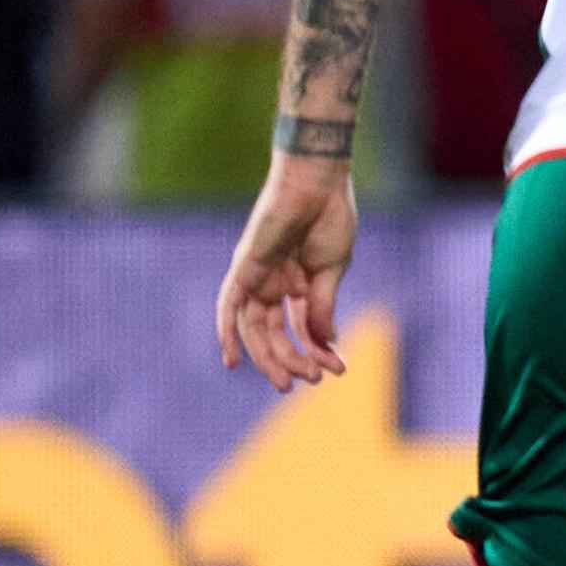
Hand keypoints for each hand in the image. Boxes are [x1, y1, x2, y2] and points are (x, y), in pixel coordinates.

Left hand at [215, 156, 357, 390]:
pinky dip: (226, 333)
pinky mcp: (244, 268)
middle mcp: (273, 284)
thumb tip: (324, 342)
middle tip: (309, 382)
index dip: (318, 350)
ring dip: (270, 356)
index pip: (302, 327)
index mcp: (298, 284)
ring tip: (288, 380)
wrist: (318, 184)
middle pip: (275, 333)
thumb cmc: (330, 218)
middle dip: (292, 359)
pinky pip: (228, 306)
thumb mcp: (332, 271)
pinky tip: (233, 362)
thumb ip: (322, 307)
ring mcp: (257, 277)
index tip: (338, 368)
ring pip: (256, 328)